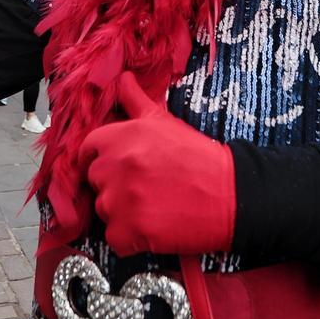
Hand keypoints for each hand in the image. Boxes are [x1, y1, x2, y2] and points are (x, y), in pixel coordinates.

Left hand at [79, 75, 235, 255]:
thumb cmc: (199, 157)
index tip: (112, 167)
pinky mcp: (130, 230)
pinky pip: (115, 238)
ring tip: (152, 206)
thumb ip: (136, 101)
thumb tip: (123, 79)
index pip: (88, 148)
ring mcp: (122, 199)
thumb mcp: (165, 121)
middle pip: (95, 180)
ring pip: (103, 210)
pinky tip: (153, 227)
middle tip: (143, 187)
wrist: (231, 194)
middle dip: (113, 185)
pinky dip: (130, 239)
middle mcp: (118, 164)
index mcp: (123, 136)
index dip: (98, 158)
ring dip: (121, 213)